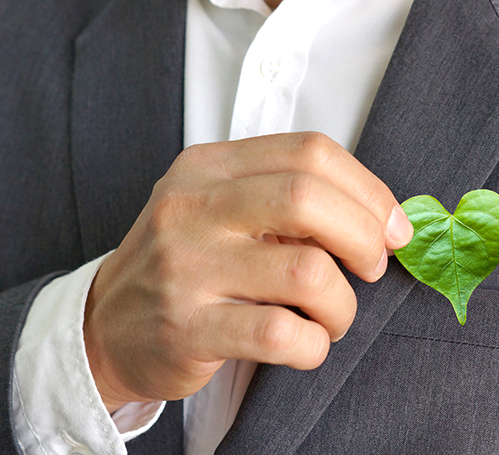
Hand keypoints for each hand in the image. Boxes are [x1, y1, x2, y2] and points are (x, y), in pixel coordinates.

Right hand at [83, 132, 412, 412]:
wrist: (106, 327)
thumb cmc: (186, 265)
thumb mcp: (222, 210)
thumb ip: (288, 200)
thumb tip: (380, 218)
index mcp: (209, 167)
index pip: (310, 152)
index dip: (368, 190)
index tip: (392, 227)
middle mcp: (193, 208)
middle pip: (309, 198)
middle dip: (364, 236)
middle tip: (371, 266)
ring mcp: (186, 268)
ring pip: (307, 273)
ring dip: (343, 304)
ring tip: (333, 315)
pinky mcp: (188, 329)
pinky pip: (281, 335)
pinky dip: (314, 345)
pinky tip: (306, 344)